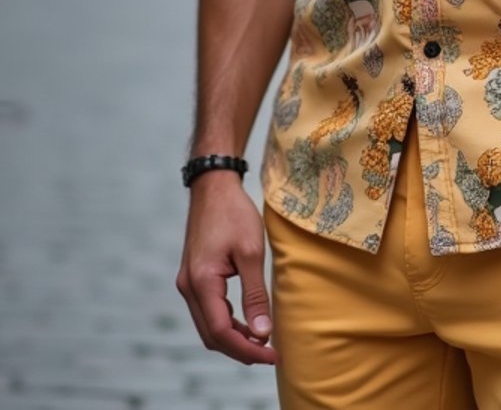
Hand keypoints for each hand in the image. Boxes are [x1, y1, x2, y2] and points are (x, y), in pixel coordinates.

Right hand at [176, 174, 277, 366]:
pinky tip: (247, 323)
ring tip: (262, 342)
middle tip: (271, 354)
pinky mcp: (193, 277)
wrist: (213, 186)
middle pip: (212, 335)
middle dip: (241, 350)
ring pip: (208, 326)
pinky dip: (226, 323)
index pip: (221, 332)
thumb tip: (263, 333)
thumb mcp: (251, 252)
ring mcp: (188, 283)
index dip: (247, 350)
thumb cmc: (233, 213)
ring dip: (233, 338)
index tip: (273, 355)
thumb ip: (255, 294)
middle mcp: (188, 287)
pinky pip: (207, 312)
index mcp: (201, 282)